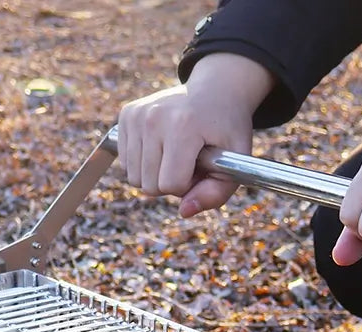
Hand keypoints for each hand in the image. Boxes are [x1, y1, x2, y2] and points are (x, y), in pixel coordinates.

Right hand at [118, 53, 273, 217]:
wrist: (216, 89)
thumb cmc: (227, 130)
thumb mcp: (235, 162)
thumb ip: (215, 194)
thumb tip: (184, 212)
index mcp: (183, 125)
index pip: (170, 184)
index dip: (188, 185)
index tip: (200, 167)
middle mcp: (154, 117)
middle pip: (149, 186)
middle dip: (170, 182)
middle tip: (188, 160)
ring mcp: (137, 115)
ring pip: (134, 179)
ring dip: (156, 175)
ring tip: (175, 153)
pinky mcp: (126, 115)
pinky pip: (126, 163)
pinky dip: (143, 163)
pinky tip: (161, 145)